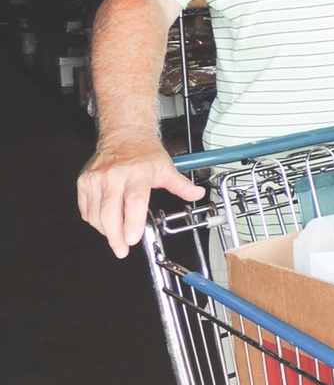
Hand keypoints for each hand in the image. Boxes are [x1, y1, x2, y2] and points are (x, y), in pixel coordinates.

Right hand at [77, 133, 205, 258]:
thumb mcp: (166, 167)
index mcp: (138, 172)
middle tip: (122, 249)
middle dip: (115, 236)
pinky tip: (105, 223)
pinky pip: (86, 209)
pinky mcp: (84, 181)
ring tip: (116, 237)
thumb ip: (181, 185)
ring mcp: (96, 178)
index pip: (134, 200)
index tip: (133, 239)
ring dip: (106, 231)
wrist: (124, 135)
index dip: (132, 222)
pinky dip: (95, 221)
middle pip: (110, 212)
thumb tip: (197, 194)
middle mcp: (114, 175)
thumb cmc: (144, 153)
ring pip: (96, 214)